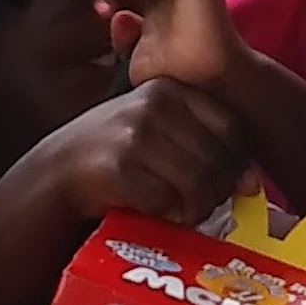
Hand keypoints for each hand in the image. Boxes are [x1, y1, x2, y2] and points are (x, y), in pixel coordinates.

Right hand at [31, 78, 249, 229]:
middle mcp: (153, 104)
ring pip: (198, 182)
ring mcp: (135, 134)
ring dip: (195, 209)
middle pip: (217, 158)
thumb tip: (251, 182)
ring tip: (180, 212)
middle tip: (198, 206)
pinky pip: (166, 201)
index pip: (230, 126)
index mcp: (168, 88)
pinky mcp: (119, 167)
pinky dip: (165, 216)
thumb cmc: (115, 156)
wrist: (54, 174)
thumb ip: (200, 141)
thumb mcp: (155, 129)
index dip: (235, 162)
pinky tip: (154, 213)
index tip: (224, 184)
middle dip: (215, 192)